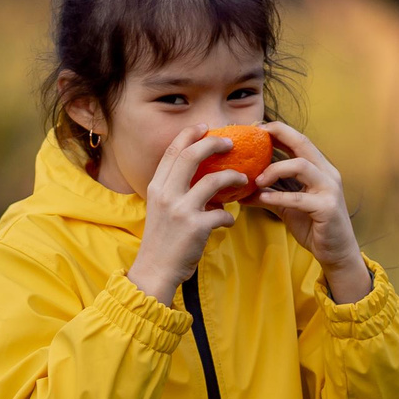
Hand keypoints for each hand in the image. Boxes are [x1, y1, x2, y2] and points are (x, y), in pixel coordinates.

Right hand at [125, 126, 250, 302]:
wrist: (155, 271)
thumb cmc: (162, 241)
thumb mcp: (160, 209)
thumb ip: (175, 191)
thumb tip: (204, 179)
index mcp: (156, 187)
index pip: (172, 151)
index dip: (189, 135)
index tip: (204, 127)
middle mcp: (166, 194)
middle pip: (191, 156)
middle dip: (213, 144)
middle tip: (230, 142)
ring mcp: (180, 210)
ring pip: (214, 180)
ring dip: (233, 177)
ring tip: (243, 180)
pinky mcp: (196, 227)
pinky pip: (222, 214)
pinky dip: (229, 217)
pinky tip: (228, 221)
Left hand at [243, 122, 372, 302]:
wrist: (336, 252)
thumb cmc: (314, 226)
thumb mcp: (287, 207)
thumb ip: (268, 196)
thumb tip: (241, 192)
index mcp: (320, 168)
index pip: (300, 141)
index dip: (279, 130)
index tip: (256, 128)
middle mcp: (328, 173)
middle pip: (303, 143)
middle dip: (278, 135)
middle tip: (254, 138)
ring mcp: (329, 189)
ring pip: (300, 166)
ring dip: (274, 169)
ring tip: (256, 179)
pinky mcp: (327, 208)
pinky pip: (298, 198)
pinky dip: (278, 196)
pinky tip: (261, 197)